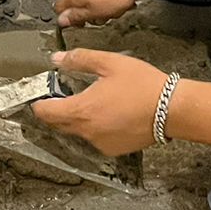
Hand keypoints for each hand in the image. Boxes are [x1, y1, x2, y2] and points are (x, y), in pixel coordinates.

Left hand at [31, 48, 168, 156]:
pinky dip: (96, 129)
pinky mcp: (113, 150)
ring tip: (96, 102)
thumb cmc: (142, 84)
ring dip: (79, 119)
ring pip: (78, 132)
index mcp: (81, 110)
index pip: (45, 112)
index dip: (39, 103)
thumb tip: (57, 59)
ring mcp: (100, 143)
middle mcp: (86, 131)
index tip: (41, 94)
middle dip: (57, 110)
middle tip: (66, 94)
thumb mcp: (110, 63)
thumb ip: (80, 59)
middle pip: (58, 124)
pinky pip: (95, 139)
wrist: (172, 109)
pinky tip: (111, 115)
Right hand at [54, 0, 145, 27]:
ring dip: (101, 11)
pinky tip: (118, 3)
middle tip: (100, 18)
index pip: (58, 9)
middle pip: (76, 7)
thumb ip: (75, 17)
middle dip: (89, 16)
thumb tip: (60, 21)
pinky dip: (108, 3)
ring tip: (112, 10)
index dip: (68, 19)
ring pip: (90, 3)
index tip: (81, 24)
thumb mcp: (93, 13)